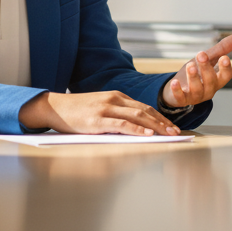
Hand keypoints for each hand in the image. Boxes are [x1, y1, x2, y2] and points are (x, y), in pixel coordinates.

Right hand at [19, 90, 180, 135]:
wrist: (55, 107)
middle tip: (176, 132)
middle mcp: (114, 99)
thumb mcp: (100, 107)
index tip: (172, 125)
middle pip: (145, 110)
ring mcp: (106, 108)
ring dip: (156, 126)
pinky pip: (122, 124)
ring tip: (168, 134)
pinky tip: (148, 135)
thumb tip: (135, 126)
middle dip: (163, 122)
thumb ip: (116, 113)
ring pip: (137, 116)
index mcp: (116, 95)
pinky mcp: (98, 120)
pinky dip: (137, 130)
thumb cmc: (77, 111)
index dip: (160, 116)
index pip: (144, 106)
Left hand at [161, 34, 231, 107]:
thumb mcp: (208, 60)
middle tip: (201, 54)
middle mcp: (208, 90)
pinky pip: (181, 98)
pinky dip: (177, 90)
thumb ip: (221, 50)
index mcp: (217, 80)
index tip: (224, 57)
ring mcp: (195, 96)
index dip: (226, 68)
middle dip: (206, 68)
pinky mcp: (181, 100)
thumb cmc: (196, 73)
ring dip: (193, 77)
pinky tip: (174, 82)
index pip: (226, 76)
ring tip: (190, 65)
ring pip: (197, 89)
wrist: (177, 89)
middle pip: (211, 81)